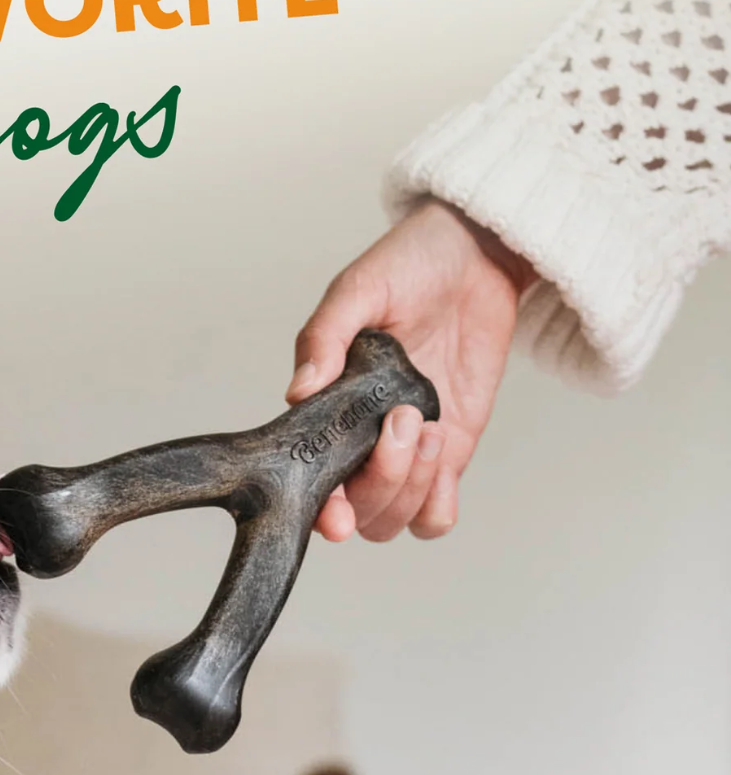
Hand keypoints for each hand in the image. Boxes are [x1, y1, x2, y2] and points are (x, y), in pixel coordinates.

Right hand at [288, 199, 533, 540]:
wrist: (477, 255)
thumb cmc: (411, 265)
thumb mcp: (359, 290)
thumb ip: (325, 338)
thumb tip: (297, 392)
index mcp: (326, 411)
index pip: (311, 485)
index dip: (321, 511)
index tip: (335, 513)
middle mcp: (360, 442)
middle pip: (360, 512)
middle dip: (382, 482)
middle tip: (401, 419)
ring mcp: (405, 452)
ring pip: (394, 519)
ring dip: (411, 487)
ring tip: (428, 426)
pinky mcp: (448, 450)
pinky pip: (436, 514)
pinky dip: (437, 505)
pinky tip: (441, 455)